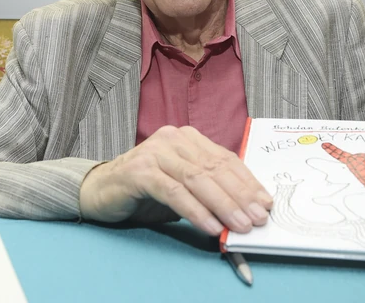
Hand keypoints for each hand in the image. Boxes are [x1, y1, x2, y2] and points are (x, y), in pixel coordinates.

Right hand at [79, 126, 272, 236]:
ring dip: (223, 205)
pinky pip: (174, 192)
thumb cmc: (145, 189)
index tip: (265, 203)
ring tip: (239, 225)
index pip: (225, 159)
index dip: (247, 182)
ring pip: (197, 179)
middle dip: (240, 196)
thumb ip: (208, 188)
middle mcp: (173, 139)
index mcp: (187, 138)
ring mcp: (155, 152)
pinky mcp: (140, 172)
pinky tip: (210, 226)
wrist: (98, 190)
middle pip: (214, 169)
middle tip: (258, 218)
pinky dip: (195, 211)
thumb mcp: (182, 184)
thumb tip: (244, 210)